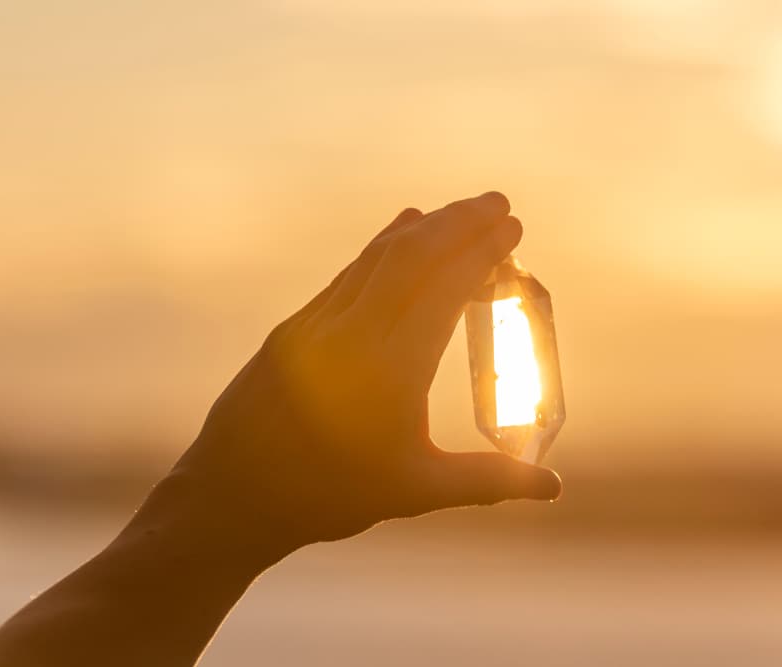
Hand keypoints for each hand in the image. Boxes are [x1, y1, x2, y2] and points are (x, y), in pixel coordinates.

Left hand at [168, 192, 561, 560]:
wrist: (229, 497)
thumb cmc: (329, 497)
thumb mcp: (416, 491)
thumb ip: (487, 480)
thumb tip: (553, 486)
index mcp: (389, 370)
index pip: (444, 290)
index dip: (482, 253)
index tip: (513, 227)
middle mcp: (350, 334)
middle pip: (411, 256)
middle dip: (459, 222)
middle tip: (498, 203)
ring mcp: (316, 325)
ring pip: (377, 258)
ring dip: (423, 229)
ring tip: (458, 214)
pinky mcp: (294, 327)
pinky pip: (349, 274)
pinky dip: (383, 249)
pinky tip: (401, 235)